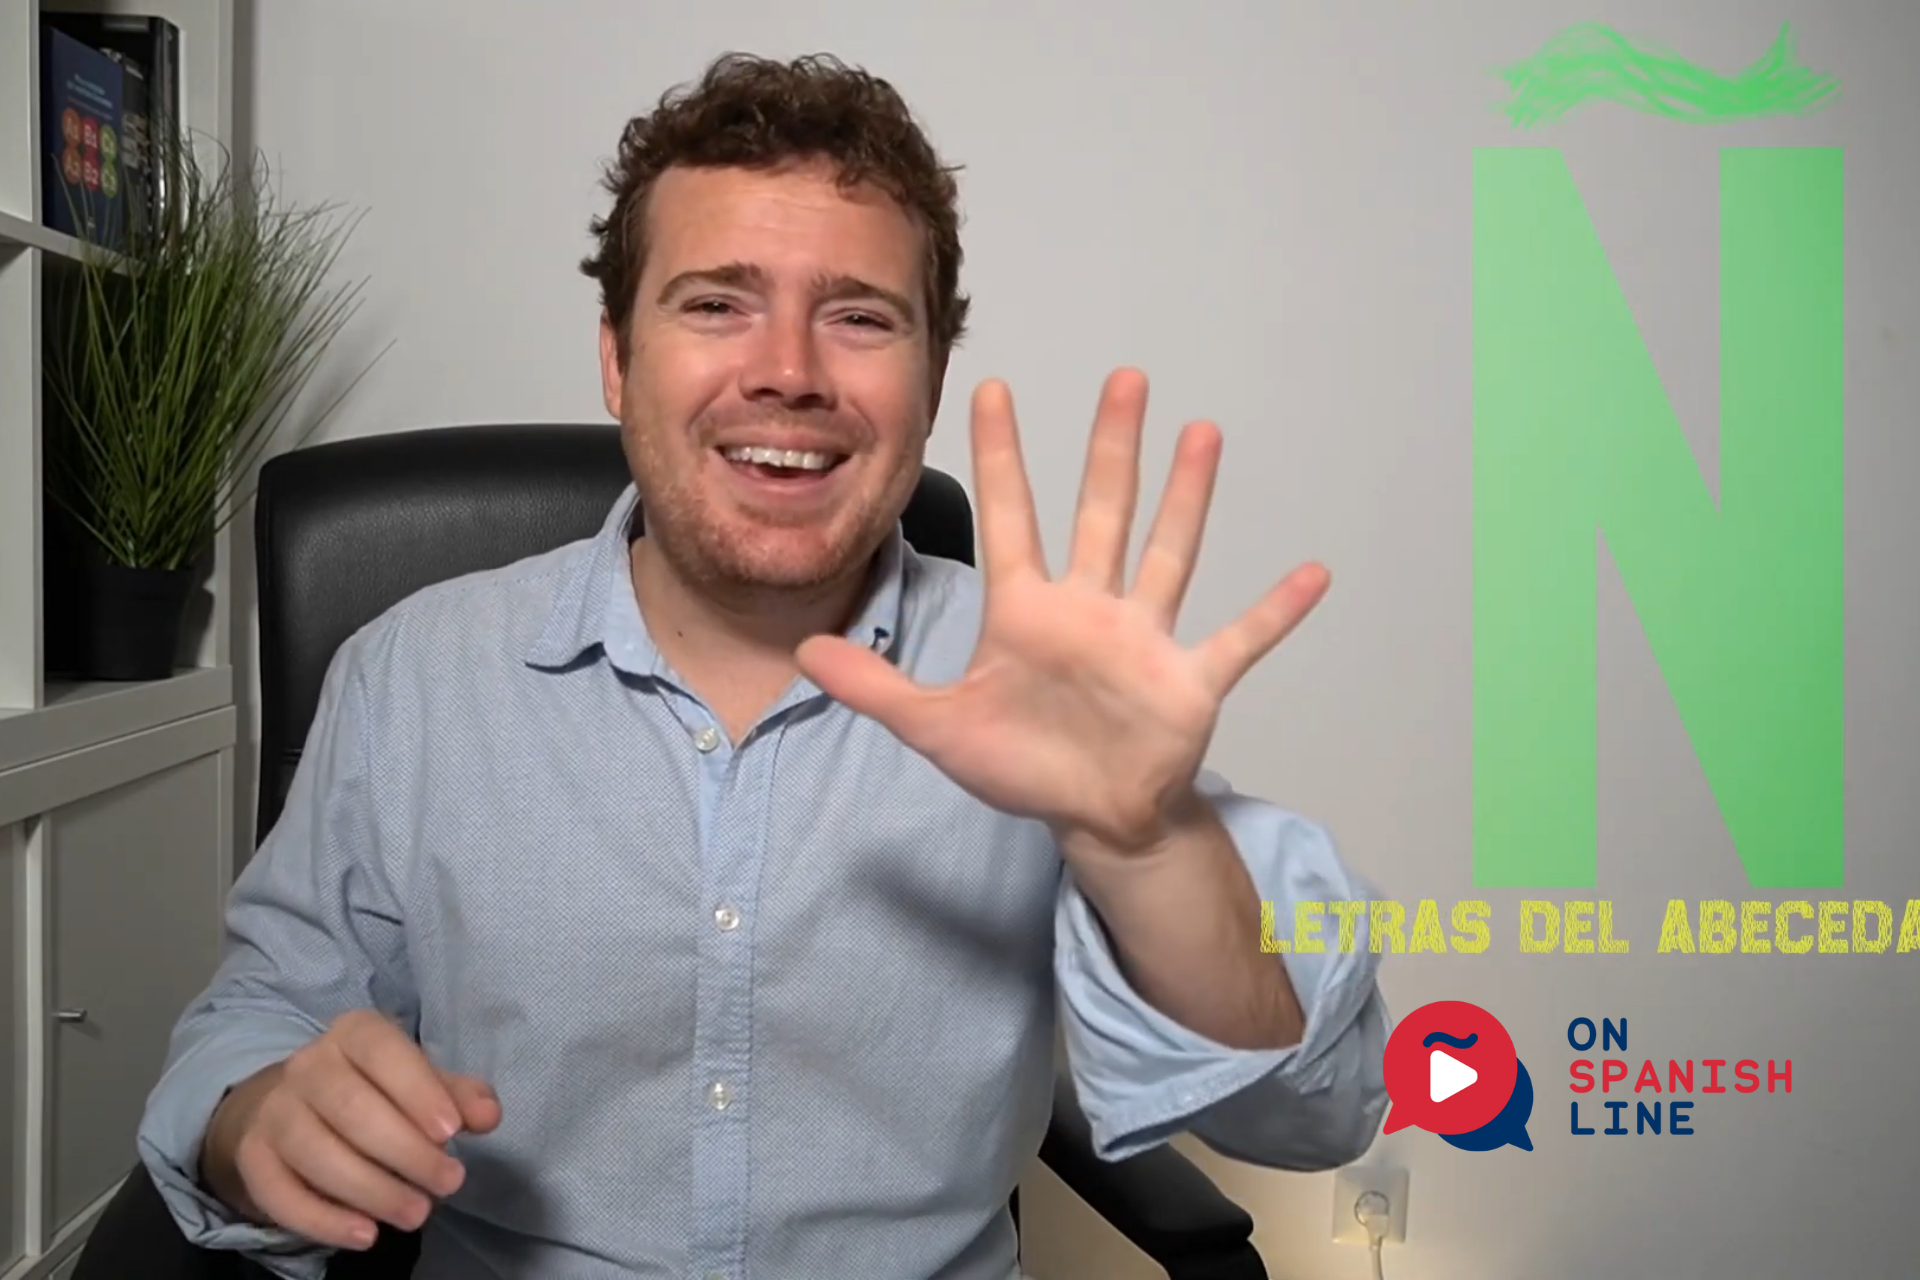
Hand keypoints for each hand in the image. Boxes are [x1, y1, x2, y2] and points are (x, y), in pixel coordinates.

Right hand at [200, 1009, 500, 1249]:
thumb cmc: (378, 1090)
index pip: (382, 1051)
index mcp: (354, 1033)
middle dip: (405, 1151)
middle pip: (351, 1108)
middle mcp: (307, 1065)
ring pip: (316, 1153)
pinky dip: (323, 1220)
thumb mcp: (421, 1082)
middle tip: (449, 1184)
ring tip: (416, 1214)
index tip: (451, 1132)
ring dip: (371, 1190)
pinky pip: (281, 1194)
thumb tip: (488, 1115)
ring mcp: (275, 1112)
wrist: (297, 1106)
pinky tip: (366, 1235)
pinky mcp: (253, 1158)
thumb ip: (458, 1096)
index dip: (417, 1090)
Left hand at [796, 367, 1328, 854]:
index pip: (1009, 515)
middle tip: (1125, 377)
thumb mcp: (937, 729)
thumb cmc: (1022, 765)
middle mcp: (1089, 607)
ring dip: (1188, 496)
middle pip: (1100, 511)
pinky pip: (1239, 639)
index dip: (999, 455)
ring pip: (1168, 552)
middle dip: (1110, 447)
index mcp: (1026, 611)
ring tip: (1203, 432)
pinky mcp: (1188, 680)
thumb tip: (803, 653)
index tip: (989, 387)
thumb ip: (877, 687)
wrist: (1090, 817)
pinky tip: (1311, 573)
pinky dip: (1274, 611)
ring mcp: (1144, 639)